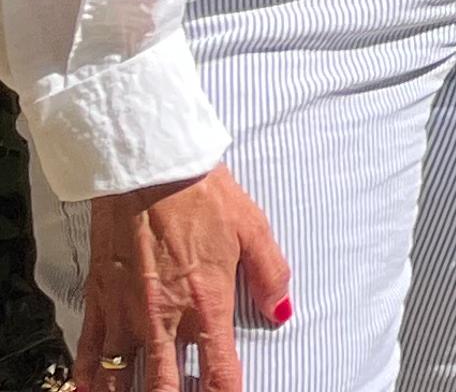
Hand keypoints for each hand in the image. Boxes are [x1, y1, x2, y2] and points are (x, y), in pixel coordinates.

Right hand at [74, 167, 288, 391]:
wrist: (149, 170)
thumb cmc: (204, 196)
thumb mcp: (253, 228)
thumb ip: (270, 275)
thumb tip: (282, 312)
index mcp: (207, 303)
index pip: (218, 372)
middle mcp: (164, 318)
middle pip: (165, 387)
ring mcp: (127, 313)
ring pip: (122, 379)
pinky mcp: (100, 302)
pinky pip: (89, 355)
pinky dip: (91, 379)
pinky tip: (96, 390)